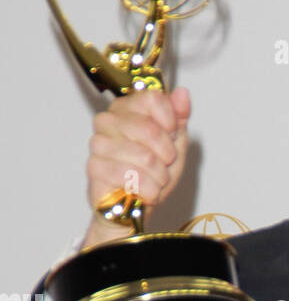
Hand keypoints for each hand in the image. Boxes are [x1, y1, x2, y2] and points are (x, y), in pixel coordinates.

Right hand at [81, 86, 190, 248]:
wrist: (138, 206)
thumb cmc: (153, 174)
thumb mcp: (174, 144)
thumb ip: (179, 118)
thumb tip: (182, 93)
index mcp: (127, 108)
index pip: (152, 98)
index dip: (169, 121)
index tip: (171, 135)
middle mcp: (108, 120)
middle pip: (149, 128)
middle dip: (166, 154)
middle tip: (163, 165)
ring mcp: (98, 142)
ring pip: (143, 155)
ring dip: (158, 176)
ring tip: (154, 181)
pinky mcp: (94, 166)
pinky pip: (130, 175)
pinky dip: (146, 188)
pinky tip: (144, 192)